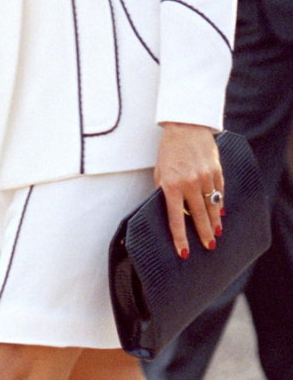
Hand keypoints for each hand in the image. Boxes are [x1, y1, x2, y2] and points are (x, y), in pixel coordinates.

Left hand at [155, 123, 224, 258]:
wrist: (186, 127)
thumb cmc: (169, 150)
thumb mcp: (160, 171)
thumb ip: (164, 191)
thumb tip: (171, 210)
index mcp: (171, 186)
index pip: (176, 219)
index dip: (180, 238)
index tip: (184, 252)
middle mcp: (190, 184)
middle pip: (199, 216)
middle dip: (204, 234)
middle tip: (209, 246)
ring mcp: (205, 177)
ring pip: (212, 206)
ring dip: (214, 222)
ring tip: (217, 234)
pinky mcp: (217, 171)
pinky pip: (220, 192)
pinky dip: (220, 204)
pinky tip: (221, 213)